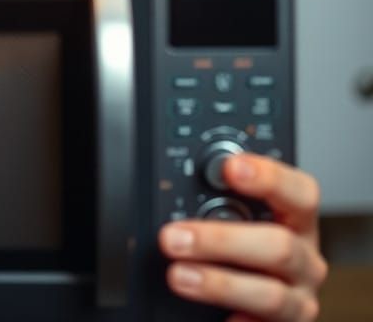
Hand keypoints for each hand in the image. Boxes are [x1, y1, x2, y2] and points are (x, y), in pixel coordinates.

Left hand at [159, 153, 326, 320]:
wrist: (256, 298)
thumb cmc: (242, 244)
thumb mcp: (237, 213)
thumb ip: (217, 198)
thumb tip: (170, 183)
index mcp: (296, 219)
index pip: (299, 192)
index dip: (268, 177)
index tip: (230, 168)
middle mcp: (305, 258)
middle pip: (279, 245)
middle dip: (220, 239)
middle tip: (172, 237)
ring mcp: (299, 298)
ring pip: (269, 294)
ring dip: (218, 284)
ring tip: (178, 276)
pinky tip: (221, 318)